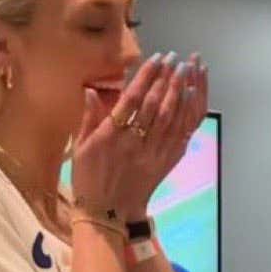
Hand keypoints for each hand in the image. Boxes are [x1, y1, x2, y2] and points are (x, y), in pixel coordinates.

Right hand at [73, 52, 208, 217]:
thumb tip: (91, 90)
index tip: (157, 58)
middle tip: (176, 60)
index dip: (146, 77)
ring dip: (179, 93)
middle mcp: (133, 143)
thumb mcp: (80, 147)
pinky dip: (185, 116)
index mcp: (110, 136)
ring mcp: (151, 154)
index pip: (131, 99)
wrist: (108, 213)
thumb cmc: (89, 178)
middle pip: (154, 105)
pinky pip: (178, 137)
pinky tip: (190, 100)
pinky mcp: (163, 164)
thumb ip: (88, 118)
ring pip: (169, 119)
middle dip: (166, 79)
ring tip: (186, 73)